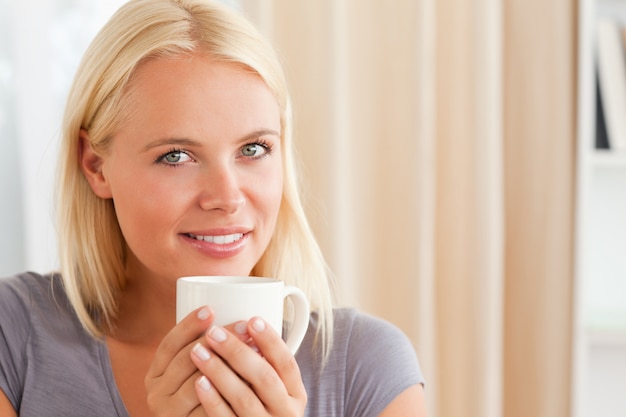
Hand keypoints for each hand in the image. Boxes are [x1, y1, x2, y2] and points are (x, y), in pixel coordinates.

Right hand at [144, 307, 251, 416]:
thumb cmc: (199, 396)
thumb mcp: (190, 373)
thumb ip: (201, 349)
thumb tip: (230, 313)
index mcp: (156, 374)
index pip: (169, 344)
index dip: (188, 325)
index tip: (210, 309)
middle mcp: (156, 394)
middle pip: (186, 360)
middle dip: (216, 340)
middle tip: (244, 326)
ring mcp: (170, 413)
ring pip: (199, 382)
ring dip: (228, 363)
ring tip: (254, 348)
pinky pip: (211, 407)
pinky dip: (232, 391)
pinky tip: (252, 378)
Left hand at [190, 317, 306, 415]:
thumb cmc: (261, 409)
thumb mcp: (274, 392)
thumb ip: (266, 366)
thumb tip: (245, 325)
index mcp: (295, 395)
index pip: (287, 363)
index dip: (271, 341)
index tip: (252, 319)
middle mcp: (285, 413)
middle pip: (264, 377)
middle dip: (237, 351)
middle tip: (213, 332)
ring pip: (244, 397)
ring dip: (219, 371)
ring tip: (198, 351)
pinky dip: (213, 400)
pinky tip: (199, 381)